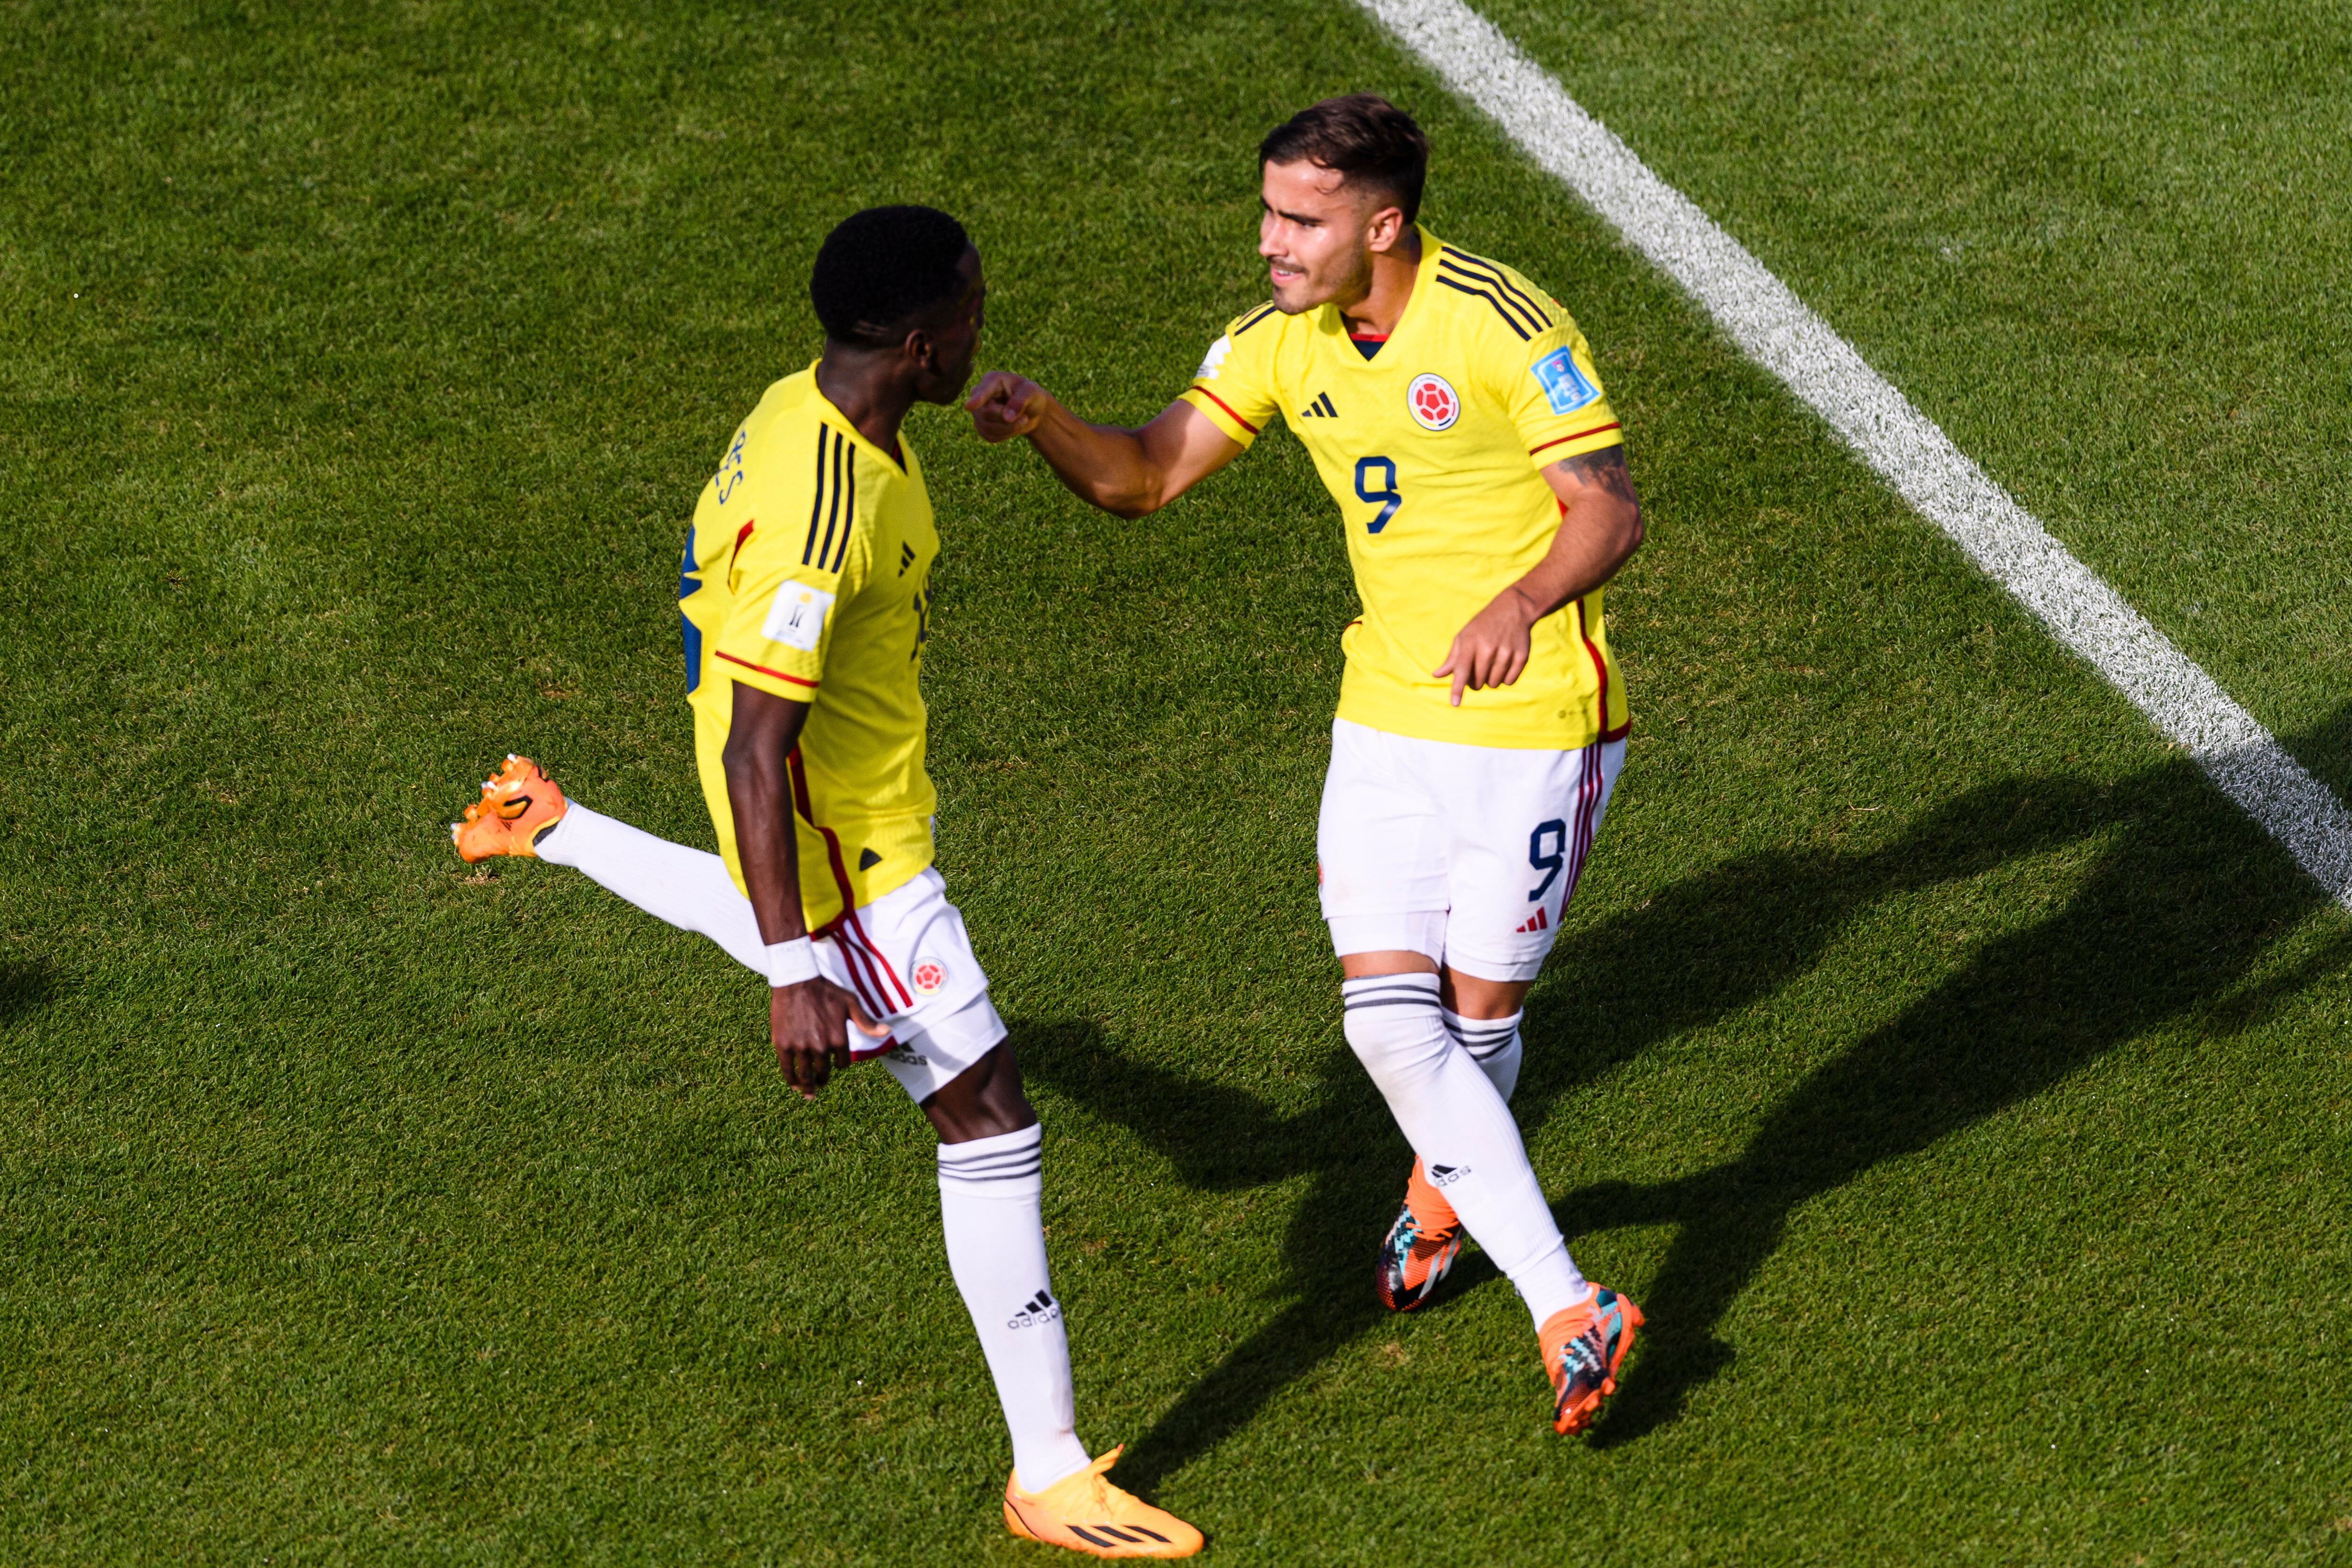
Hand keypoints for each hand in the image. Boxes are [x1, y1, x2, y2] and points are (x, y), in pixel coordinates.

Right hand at [770, 977, 890, 1099]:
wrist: (797, 981)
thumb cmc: (826, 991)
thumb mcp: (850, 1003)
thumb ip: (866, 1022)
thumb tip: (886, 1033)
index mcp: (839, 1039)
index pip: (842, 1063)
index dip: (840, 1064)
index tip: (835, 1063)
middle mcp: (820, 1047)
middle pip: (823, 1072)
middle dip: (823, 1080)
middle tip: (821, 1084)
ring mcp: (800, 1047)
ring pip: (805, 1074)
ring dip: (807, 1087)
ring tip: (808, 1093)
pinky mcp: (783, 1045)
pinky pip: (787, 1068)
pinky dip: (790, 1079)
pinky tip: (793, 1085)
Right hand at [964, 371, 1050, 442]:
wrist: (1031, 410)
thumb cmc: (1031, 395)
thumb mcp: (1031, 392)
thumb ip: (1020, 401)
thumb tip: (1006, 418)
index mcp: (992, 380)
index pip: (983, 391)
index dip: (977, 400)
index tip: (969, 406)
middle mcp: (980, 393)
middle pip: (987, 414)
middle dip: (1008, 421)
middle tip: (1025, 418)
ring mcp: (978, 410)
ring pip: (987, 428)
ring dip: (1009, 429)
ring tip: (1022, 421)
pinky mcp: (980, 425)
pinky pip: (990, 436)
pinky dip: (1005, 435)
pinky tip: (1013, 427)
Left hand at [1433, 586, 1542, 705]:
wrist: (1513, 609)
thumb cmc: (1482, 626)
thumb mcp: (1464, 636)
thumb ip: (1452, 658)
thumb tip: (1436, 675)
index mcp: (1470, 642)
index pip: (1462, 670)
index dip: (1457, 688)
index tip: (1455, 703)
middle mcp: (1488, 648)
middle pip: (1478, 682)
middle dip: (1475, 682)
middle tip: (1478, 668)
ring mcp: (1506, 652)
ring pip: (1493, 684)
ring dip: (1490, 680)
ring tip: (1492, 665)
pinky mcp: (1521, 656)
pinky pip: (1509, 681)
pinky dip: (1505, 678)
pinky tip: (1504, 665)